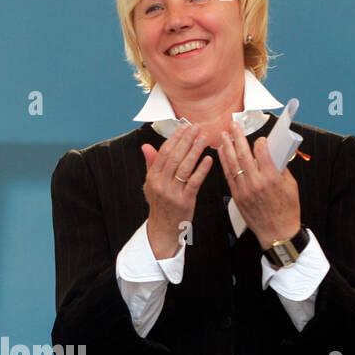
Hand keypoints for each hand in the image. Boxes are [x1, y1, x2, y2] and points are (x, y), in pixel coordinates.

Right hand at [140, 123, 212, 258]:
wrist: (163, 227)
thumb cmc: (160, 204)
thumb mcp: (150, 184)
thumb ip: (151, 164)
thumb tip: (146, 147)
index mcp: (152, 177)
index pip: (163, 153)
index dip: (174, 138)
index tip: (183, 127)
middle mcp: (160, 183)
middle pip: (174, 157)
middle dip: (186, 141)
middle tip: (196, 128)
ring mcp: (172, 192)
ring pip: (184, 167)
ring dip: (195, 151)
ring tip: (203, 139)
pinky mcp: (185, 200)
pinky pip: (194, 182)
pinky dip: (201, 170)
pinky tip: (208, 160)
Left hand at [219, 120, 300, 245]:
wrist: (277, 232)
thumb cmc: (287, 209)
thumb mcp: (291, 186)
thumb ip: (281, 169)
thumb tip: (274, 153)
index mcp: (273, 178)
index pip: (262, 152)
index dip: (260, 142)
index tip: (259, 137)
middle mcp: (257, 182)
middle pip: (244, 154)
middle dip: (238, 137)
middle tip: (234, 125)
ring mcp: (245, 189)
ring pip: (233, 164)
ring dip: (227, 147)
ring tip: (224, 135)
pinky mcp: (237, 195)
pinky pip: (228, 175)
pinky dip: (224, 162)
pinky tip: (221, 152)